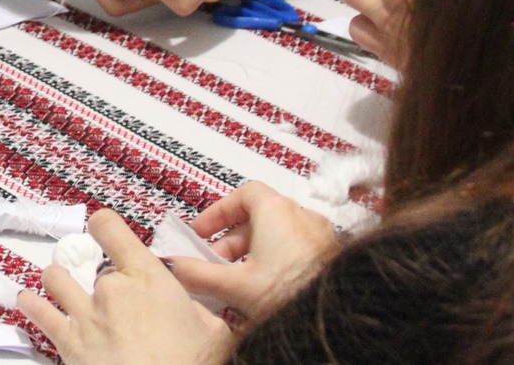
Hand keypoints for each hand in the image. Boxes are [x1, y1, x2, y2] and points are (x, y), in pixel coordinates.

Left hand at [19, 210, 231, 364]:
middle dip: (100, 279)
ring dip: (59, 281)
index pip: (110, 228)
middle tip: (111, 297)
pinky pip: (39, 313)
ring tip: (61, 285)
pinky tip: (28, 301)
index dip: (105, 227)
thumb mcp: (213, 333)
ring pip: (56, 279)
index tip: (104, 233)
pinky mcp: (67, 342)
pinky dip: (31, 304)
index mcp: (147, 278)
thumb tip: (188, 308)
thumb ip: (196, 310)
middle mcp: (110, 288)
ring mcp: (84, 314)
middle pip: (92, 266)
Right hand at [176, 180, 340, 320]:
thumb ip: (199, 273)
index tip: (203, 231)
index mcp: (277, 210)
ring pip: (278, 235)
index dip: (218, 212)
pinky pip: (297, 249)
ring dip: (253, 252)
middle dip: (232, 240)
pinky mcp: (332, 257)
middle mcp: (302, 216)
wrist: (338, 319)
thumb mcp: (235, 284)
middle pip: (258, 216)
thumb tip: (175, 267)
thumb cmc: (293, 293)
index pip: (242, 194)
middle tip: (216, 263)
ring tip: (239, 280)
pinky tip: (267, 287)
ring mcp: (321, 236)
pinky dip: (276, 260)